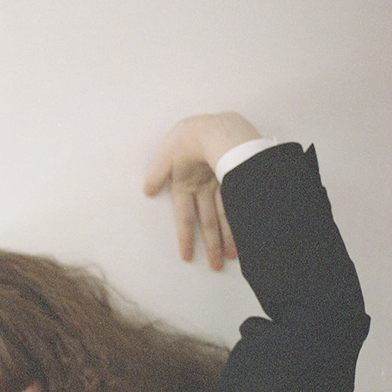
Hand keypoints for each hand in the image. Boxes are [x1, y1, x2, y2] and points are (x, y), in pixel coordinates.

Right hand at [143, 112, 262, 270]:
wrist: (212, 126)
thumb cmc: (187, 137)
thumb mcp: (165, 158)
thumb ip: (157, 175)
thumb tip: (147, 191)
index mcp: (186, 183)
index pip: (185, 217)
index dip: (185, 237)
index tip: (186, 257)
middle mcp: (204, 188)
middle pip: (208, 222)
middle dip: (211, 244)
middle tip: (215, 266)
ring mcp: (221, 184)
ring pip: (224, 217)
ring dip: (226, 238)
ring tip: (229, 259)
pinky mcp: (235, 179)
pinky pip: (236, 206)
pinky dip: (238, 221)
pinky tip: (244, 237)